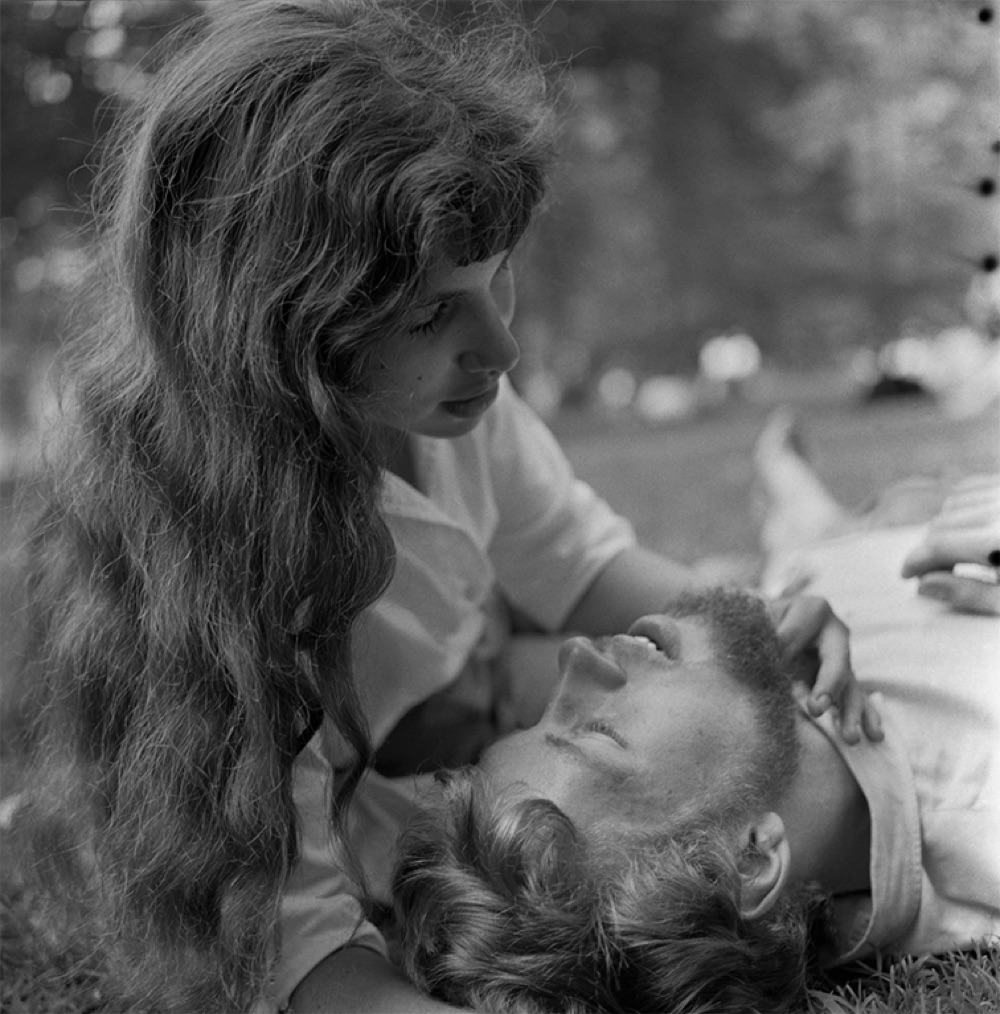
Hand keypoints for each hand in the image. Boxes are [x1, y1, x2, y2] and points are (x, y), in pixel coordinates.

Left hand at [766, 593, 882, 744]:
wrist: (771, 623)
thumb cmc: (764, 620)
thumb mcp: (760, 622)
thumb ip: (763, 637)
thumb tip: (764, 662)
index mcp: (812, 609)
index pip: (795, 634)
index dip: (781, 651)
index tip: (771, 666)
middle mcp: (834, 632)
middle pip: (836, 660)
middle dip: (828, 686)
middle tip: (815, 709)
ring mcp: (842, 657)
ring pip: (850, 685)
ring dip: (850, 712)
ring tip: (850, 737)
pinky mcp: (843, 679)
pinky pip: (857, 698)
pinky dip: (865, 717)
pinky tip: (874, 736)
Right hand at [901, 474, 999, 616]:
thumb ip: (970, 594)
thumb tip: (924, 586)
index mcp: (996, 539)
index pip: (938, 545)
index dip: (917, 562)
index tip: (908, 576)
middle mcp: (999, 508)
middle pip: (942, 523)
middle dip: (930, 548)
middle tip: (933, 571)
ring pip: (954, 502)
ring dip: (944, 526)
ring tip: (952, 550)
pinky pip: (974, 487)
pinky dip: (962, 505)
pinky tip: (968, 525)